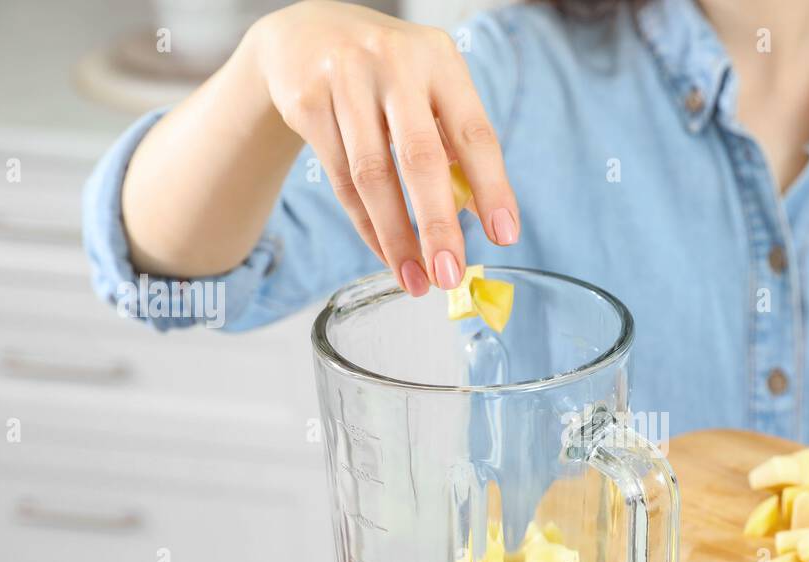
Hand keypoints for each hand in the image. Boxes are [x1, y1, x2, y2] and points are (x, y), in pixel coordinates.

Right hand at [247, 0, 518, 293]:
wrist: (304, 33)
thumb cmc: (387, 74)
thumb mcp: (429, 90)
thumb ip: (455, 144)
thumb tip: (481, 216)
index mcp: (440, 61)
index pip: (474, 132)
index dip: (492, 187)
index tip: (504, 236)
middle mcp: (395, 64)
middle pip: (420, 157)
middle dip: (438, 224)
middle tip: (450, 275)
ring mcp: (346, 81)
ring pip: (372, 175)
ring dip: (397, 238)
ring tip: (416, 281)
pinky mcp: (307, 102)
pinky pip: (340, 179)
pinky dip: (367, 225)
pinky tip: (387, 254)